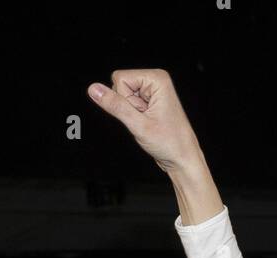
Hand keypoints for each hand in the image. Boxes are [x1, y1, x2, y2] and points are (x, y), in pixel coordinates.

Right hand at [87, 69, 202, 175]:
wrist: (183, 160)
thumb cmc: (169, 144)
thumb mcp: (138, 125)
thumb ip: (115, 106)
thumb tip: (93, 89)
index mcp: (157, 78)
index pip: (119, 78)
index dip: (124, 100)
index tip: (143, 114)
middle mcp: (155, 80)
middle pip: (120, 85)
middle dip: (127, 106)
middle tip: (146, 120)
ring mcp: (152, 90)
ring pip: (122, 95)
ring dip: (131, 113)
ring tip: (148, 123)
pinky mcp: (149, 100)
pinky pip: (128, 103)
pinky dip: (133, 116)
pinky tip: (147, 123)